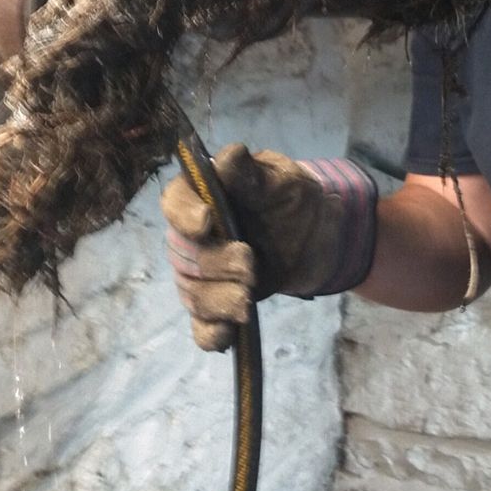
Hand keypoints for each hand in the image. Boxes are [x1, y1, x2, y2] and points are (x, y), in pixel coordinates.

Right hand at [161, 144, 376, 349]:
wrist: (316, 236)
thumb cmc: (292, 199)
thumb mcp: (282, 180)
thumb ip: (254, 174)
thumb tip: (230, 156)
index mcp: (202, 196)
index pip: (175, 201)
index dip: (184, 213)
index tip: (207, 222)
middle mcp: (192, 236)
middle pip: (184, 254)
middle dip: (215, 264)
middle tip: (251, 265)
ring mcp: (201, 273)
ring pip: (193, 293)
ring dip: (220, 300)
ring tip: (248, 301)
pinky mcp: (218, 305)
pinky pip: (202, 326)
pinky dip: (211, 333)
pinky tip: (228, 335)